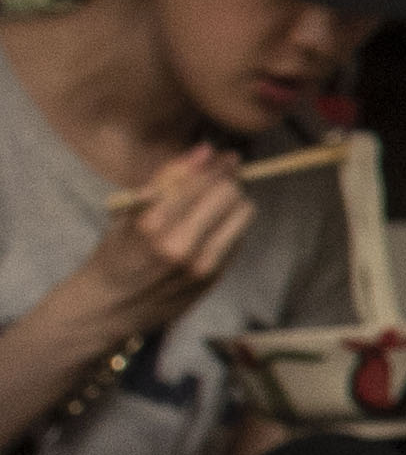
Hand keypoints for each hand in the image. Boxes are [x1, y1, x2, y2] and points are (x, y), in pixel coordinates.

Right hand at [82, 144, 253, 336]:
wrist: (114, 304)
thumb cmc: (117, 251)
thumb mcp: (127, 211)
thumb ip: (166, 180)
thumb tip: (206, 150)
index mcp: (151, 224)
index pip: (198, 181)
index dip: (214, 163)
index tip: (220, 153)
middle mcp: (180, 245)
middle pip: (227, 193)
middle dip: (228, 177)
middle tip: (226, 168)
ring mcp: (202, 263)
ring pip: (241, 211)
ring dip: (235, 197)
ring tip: (221, 193)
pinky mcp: (216, 275)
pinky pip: (239, 234)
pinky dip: (232, 221)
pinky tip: (216, 221)